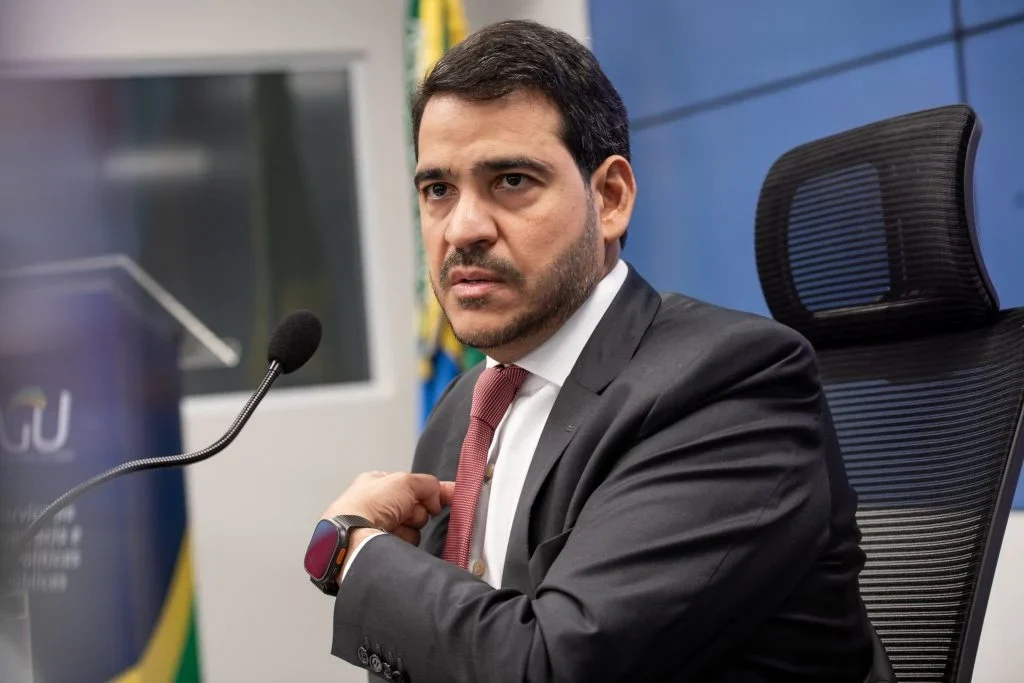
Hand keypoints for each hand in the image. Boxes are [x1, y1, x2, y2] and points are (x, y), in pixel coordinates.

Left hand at [321, 471, 454, 546]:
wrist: (353, 537)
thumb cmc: (369, 504)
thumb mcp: (405, 481)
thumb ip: (428, 484)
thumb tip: (437, 499)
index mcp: (376, 483)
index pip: (410, 485)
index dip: (428, 491)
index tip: (448, 496)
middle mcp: (376, 504)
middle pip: (414, 508)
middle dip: (416, 512)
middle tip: (406, 513)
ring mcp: (377, 526)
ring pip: (412, 527)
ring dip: (410, 529)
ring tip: (394, 530)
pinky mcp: (380, 546)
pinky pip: (405, 543)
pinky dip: (404, 542)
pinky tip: (391, 541)